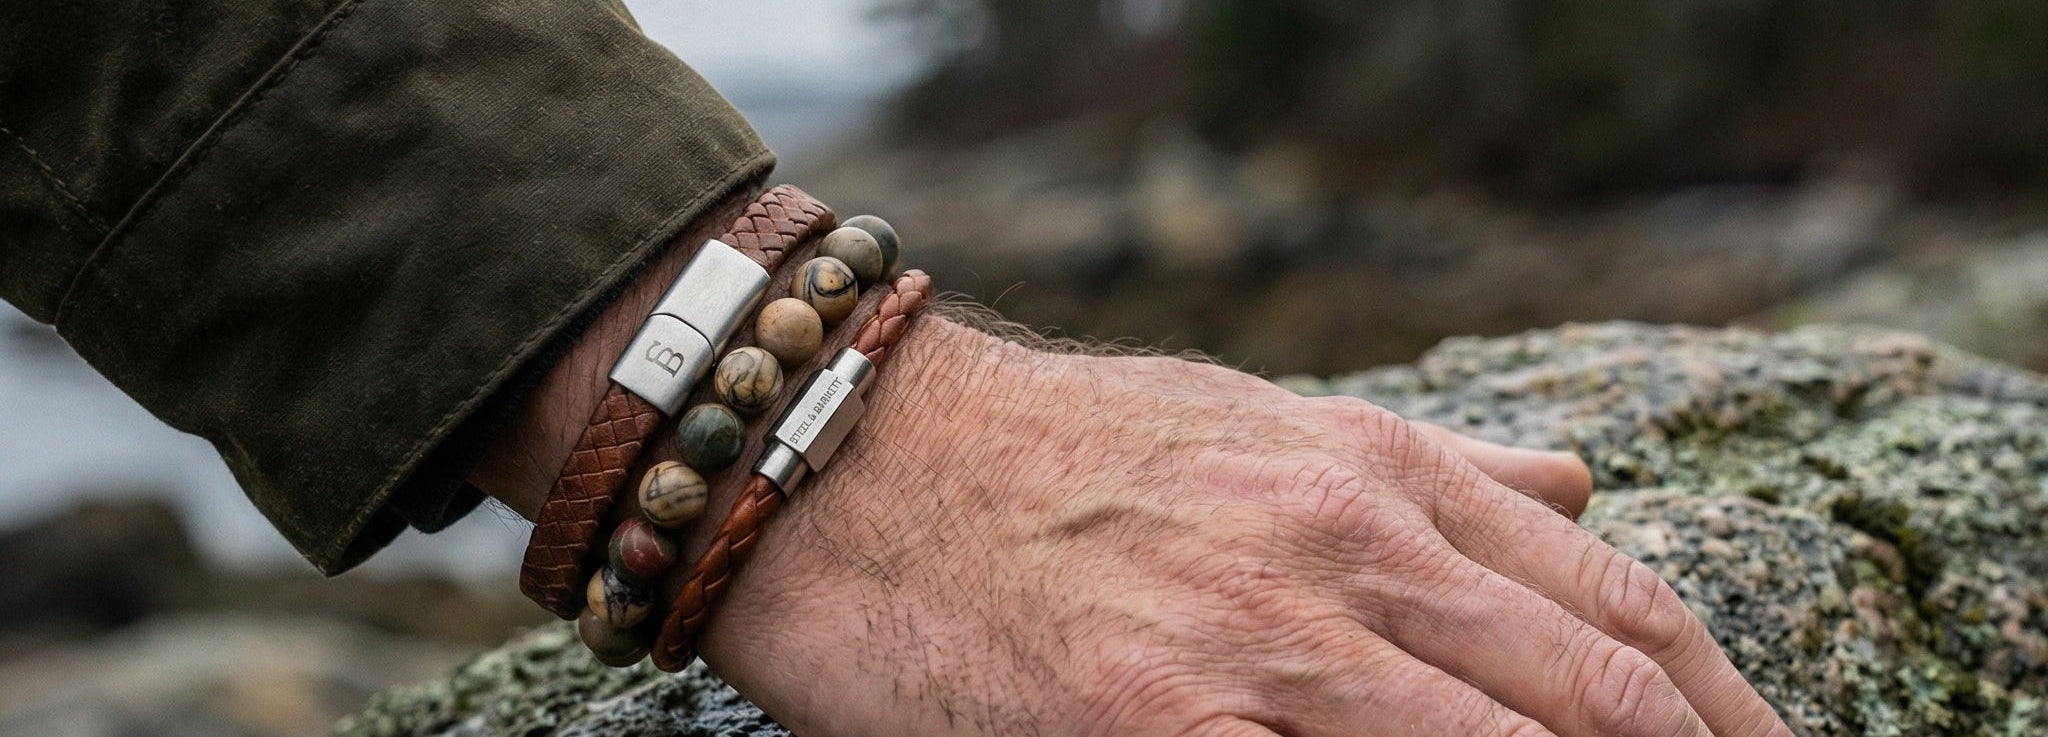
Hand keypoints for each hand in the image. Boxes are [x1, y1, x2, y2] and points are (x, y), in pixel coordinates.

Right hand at [695, 317, 1791, 736]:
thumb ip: (1426, 468)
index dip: (1722, 705)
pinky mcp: (1160, 730)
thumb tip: (1572, 497)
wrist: (859, 464)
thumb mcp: (1261, 421)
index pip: (1613, 606)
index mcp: (1377, 477)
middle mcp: (1345, 556)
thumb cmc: (1058, 448)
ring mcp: (1261, 653)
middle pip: (1591, 699)